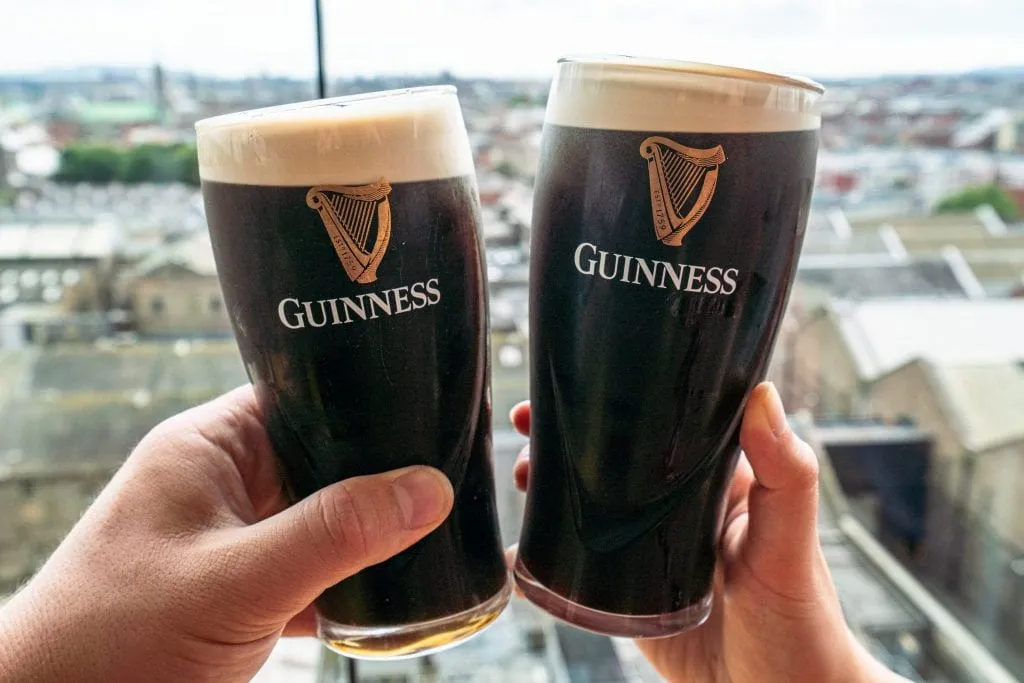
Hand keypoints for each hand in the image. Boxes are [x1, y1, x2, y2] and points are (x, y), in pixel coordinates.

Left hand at [0, 386, 453, 682]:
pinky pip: (309, 569)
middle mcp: (221, 485)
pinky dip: (345, 583)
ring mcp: (230, 539)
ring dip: (364, 535)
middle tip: (447, 479)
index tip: (428, 412)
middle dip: (377, 476)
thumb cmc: (109, 643)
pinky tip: (387, 594)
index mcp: (207, 449)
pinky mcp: (238, 589)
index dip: (363, 401)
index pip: (300, 398)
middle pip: (321, 459)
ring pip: (319, 519)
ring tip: (433, 531)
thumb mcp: (235, 580)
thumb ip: (334, 534)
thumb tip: (426, 491)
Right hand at [509, 382, 907, 682]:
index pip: (665, 424)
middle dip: (567, 437)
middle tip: (527, 425)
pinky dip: (546, 550)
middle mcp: (679, 508)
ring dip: (551, 484)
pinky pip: (581, 562)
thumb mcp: (788, 545)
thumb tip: (763, 397)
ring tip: (523, 476)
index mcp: (719, 482)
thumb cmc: (802, 621)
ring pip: (591, 504)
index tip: (578, 379)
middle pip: (614, 459)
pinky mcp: (628, 592)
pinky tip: (520, 545)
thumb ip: (786, 476)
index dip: (621, 398)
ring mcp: (650, 549)